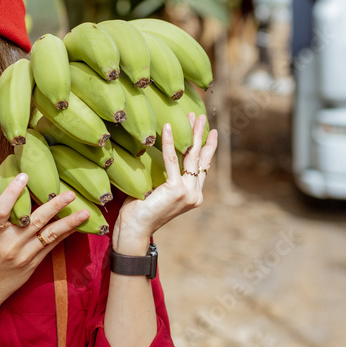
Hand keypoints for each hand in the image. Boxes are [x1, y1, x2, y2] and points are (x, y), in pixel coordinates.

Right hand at [0, 173, 88, 305]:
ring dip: (68, 222)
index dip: (12, 192)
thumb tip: (2, 176)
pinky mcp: (35, 262)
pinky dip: (66, 233)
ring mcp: (24, 254)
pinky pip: (53, 245)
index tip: (24, 175)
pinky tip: (78, 224)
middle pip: (34, 221)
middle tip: (70, 193)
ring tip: (85, 211)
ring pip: (49, 235)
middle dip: (54, 206)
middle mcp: (10, 244)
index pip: (1, 211)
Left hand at [113, 113, 217, 254]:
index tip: (210, 132)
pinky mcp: (176, 189)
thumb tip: (160, 155)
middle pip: (200, 158)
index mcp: (193, 195)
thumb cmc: (140, 211)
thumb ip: (166, 176)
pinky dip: (169, 142)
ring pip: (191, 156)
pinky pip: (172, 160)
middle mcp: (195, 194)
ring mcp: (188, 192)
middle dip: (201, 135)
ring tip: (193, 116)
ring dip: (192, 133)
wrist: (135, 230)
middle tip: (202, 117)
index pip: (202, 167)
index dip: (207, 148)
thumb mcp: (158, 191)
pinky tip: (168, 127)